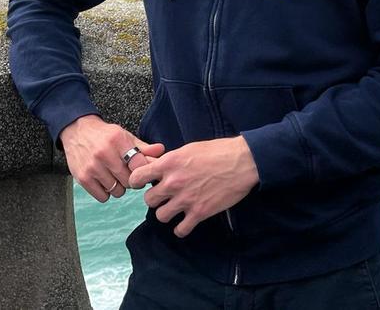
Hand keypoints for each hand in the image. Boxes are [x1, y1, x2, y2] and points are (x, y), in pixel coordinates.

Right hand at [58, 114, 164, 201]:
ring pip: (117, 191)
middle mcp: (104, 153)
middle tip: (125, 173)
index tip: (138, 169)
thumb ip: (143, 147)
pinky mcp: (83, 178)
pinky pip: (103, 197)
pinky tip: (104, 181)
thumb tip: (161, 151)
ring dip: (118, 187)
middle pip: (129, 181)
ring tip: (113, 176)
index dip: (142, 171)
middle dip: (131, 180)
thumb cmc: (105, 135)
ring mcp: (92, 167)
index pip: (139, 165)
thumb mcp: (124, 136)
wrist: (77, 131)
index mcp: (117, 140)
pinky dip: (105, 192)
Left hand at [127, 136, 258, 237]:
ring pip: (161, 216)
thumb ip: (170, 161)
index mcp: (169, 163)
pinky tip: (186, 222)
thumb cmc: (218, 151)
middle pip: (149, 200)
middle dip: (155, 198)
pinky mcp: (199, 213)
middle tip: (165, 196)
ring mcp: (185, 199)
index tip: (143, 183)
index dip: (137, 181)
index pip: (137, 177)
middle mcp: (173, 182)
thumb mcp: (188, 149)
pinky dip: (181, 228)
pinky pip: (180, 230)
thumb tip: (157, 168)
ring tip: (176, 208)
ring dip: (167, 213)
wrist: (242, 162)